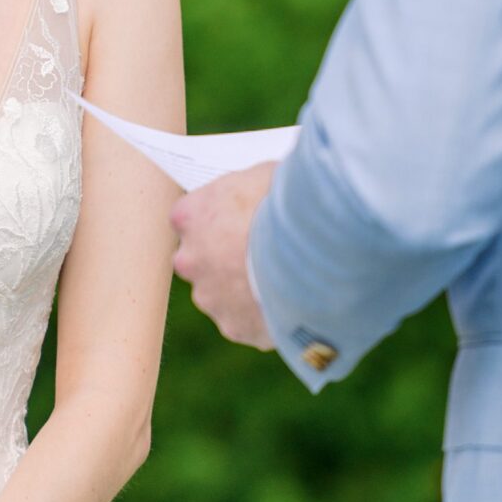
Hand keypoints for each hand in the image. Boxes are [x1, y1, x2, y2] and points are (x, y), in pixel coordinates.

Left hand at [171, 162, 276, 348]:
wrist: (313, 248)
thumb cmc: (289, 201)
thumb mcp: (262, 176)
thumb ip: (246, 190)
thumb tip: (256, 191)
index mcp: (189, 215)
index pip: (190, 218)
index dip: (218, 219)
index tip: (239, 220)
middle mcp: (189, 259)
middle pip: (200, 260)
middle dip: (224, 258)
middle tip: (261, 253)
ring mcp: (210, 296)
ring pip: (220, 294)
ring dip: (243, 289)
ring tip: (283, 280)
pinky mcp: (234, 325)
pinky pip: (246, 321)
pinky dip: (262, 315)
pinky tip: (289, 301)